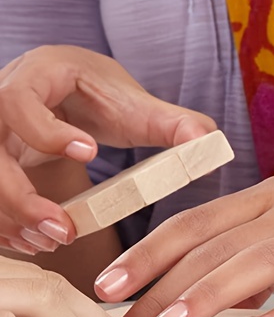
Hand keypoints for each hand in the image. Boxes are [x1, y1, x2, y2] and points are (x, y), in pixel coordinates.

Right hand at [0, 45, 216, 253]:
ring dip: (10, 216)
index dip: (48, 132)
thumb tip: (210, 140)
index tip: (90, 153)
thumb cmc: (98, 93)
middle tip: (63, 228)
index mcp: (36, 76)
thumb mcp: (134, 102)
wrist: (65, 90)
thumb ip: (172, 122)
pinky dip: (5, 222)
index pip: (19, 101)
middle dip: (19, 195)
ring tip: (54, 240)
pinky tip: (37, 241)